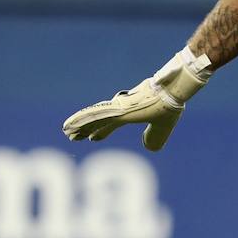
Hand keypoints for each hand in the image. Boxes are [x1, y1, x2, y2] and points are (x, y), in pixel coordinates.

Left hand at [62, 48, 211, 150]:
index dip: (101, 131)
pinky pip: (95, 116)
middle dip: (85, 129)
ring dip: (79, 126)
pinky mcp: (117, 110)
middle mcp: (121, 109)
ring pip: (93, 118)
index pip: (111, 123)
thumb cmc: (169, 104)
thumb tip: (148, 146)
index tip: (91, 138)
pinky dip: (81, 121)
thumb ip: (155, 136)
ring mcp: (118, 109)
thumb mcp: (163, 126)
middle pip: (99, 120)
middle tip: (71, 136)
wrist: (172, 92)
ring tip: (66, 131)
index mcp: (131, 111)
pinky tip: (70, 125)